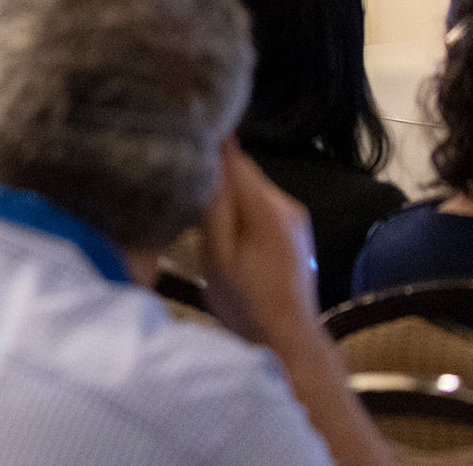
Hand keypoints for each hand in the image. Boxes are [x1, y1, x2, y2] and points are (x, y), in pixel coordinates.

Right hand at [196, 139, 318, 346]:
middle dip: (215, 173)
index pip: (236, 157)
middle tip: (177, 182)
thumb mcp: (217, 255)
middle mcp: (286, 205)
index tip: (180, 135)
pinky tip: (222, 228)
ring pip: (252, 188)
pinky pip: (261, 205)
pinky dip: (240, 208)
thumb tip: (208, 161)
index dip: (209, 145)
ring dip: (227, 192)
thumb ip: (214, 206)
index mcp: (266, 208)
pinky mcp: (295, 231)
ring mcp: (295, 218)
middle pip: (244, 172)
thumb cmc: (245, 301)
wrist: (287, 338)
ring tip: (195, 207)